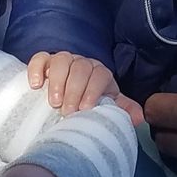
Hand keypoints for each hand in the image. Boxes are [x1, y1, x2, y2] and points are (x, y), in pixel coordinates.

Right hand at [28, 50, 143, 125]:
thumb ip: (122, 110)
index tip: (84, 109)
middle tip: (67, 111)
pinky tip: (35, 86)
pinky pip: (40, 58)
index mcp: (100, 74)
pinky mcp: (44, 62)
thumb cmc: (89, 104)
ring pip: (62, 60)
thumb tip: (140, 118)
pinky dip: (37, 69)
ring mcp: (63, 61)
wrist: (66, 101)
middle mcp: (83, 64)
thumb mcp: (106, 107)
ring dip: (57, 81)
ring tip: (53, 103)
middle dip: (74, 89)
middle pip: (81, 67)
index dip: (93, 91)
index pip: (101, 75)